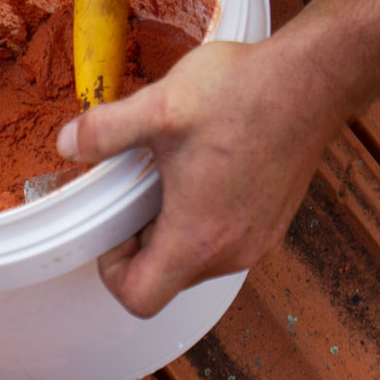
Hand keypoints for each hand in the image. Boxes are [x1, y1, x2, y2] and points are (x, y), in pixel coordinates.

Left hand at [57, 35, 346, 317]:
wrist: (312, 81)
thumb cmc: (244, 95)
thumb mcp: (159, 107)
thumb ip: (105, 131)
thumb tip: (67, 144)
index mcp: (198, 237)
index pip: (140, 298)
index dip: (113, 272)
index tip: (113, 228)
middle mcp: (232, 252)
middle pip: (168, 281)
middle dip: (142, 244)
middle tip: (136, 190)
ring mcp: (258, 240)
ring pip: (197, 261)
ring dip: (173, 230)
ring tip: (169, 175)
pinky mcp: (273, 222)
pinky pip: (226, 241)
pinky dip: (204, 220)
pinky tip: (203, 168)